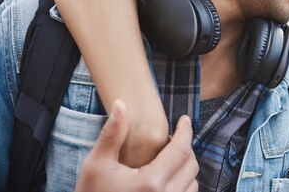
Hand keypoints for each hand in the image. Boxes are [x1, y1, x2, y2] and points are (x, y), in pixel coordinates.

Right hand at [76, 100, 198, 191]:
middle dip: (185, 147)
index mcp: (150, 184)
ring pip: (192, 183)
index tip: (185, 119)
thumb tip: (121, 104)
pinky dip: (183, 184)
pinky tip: (167, 177)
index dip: (186, 131)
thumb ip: (112, 134)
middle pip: (190, 165)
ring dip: (185, 167)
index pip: (180, 151)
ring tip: (168, 158)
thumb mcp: (96, 165)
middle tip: (171, 138)